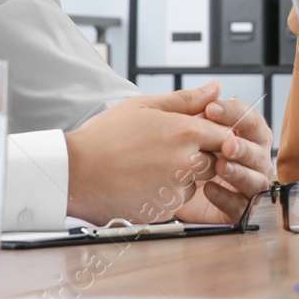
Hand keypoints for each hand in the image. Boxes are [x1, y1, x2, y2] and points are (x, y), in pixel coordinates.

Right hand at [64, 82, 235, 224]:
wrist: (74, 173)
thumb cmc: (105, 136)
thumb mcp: (144, 106)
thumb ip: (186, 99)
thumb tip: (217, 88)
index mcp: (185, 132)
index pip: (224, 135)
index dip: (214, 135)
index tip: (198, 135)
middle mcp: (186, 161)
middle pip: (215, 162)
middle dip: (200, 156)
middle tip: (165, 151)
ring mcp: (175, 189)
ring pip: (195, 183)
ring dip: (182, 177)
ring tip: (148, 167)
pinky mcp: (164, 210)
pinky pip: (176, 201)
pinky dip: (164, 194)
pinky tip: (140, 183)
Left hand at [175, 97, 274, 224]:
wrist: (164, 188)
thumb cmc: (183, 153)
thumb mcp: (183, 127)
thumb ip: (197, 106)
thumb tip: (215, 86)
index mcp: (248, 136)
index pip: (251, 120)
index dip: (234, 114)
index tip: (211, 110)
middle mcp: (255, 159)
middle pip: (259, 152)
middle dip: (243, 147)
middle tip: (225, 143)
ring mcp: (250, 185)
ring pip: (255, 179)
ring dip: (238, 172)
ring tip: (220, 166)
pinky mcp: (240, 210)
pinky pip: (240, 206)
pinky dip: (226, 197)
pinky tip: (209, 189)